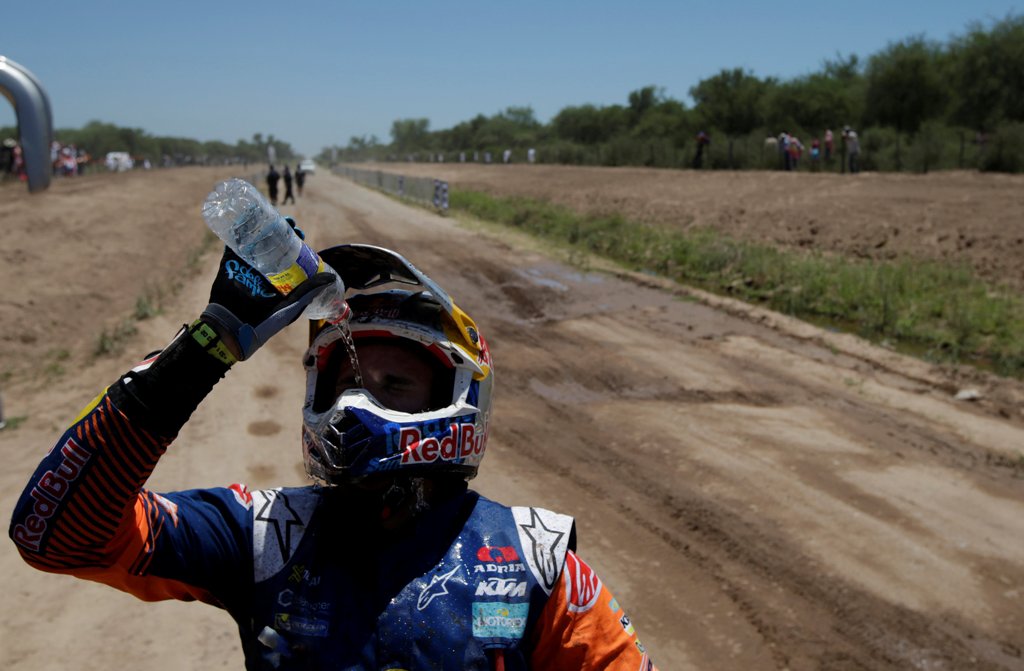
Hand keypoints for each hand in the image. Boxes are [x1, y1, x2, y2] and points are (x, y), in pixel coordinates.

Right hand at [200, 220, 334, 360]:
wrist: (234, 327)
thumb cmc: (266, 321)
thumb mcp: (292, 305)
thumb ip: (310, 291)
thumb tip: (330, 277)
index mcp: (277, 279)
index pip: (287, 255)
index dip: (294, 242)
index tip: (301, 233)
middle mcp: (261, 271)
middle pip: (272, 244)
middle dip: (281, 230)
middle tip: (290, 222)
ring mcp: (244, 267)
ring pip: (254, 240)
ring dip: (262, 226)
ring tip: (274, 217)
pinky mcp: (229, 265)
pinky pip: (232, 245)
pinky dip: (236, 231)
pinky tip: (245, 217)